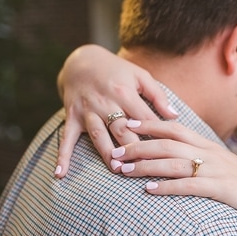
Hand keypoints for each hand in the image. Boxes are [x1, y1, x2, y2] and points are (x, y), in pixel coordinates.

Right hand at [56, 45, 178, 178]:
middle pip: (121, 128)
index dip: (155, 134)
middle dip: (132, 148)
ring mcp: (87, 111)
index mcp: (125, 92)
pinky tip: (61, 174)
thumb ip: (158, 95)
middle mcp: (105, 102)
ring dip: (107, 153)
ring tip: (117, 169)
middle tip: (144, 167)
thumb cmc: (117, 70)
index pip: (143, 117)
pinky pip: (66, 138)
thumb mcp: (140, 76)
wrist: (82, 61)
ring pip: (98, 135)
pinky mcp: (72, 116)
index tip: (166, 151)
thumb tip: (175, 116)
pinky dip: (63, 156)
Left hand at [111, 119, 236, 234]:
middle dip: (138, 145)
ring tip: (123, 170)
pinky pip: (190, 185)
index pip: (175, 128)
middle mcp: (211, 153)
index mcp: (209, 146)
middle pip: (168, 143)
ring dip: (146, 166)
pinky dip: (168, 187)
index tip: (127, 123)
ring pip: (174, 162)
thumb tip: (175, 159)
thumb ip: (200, 161)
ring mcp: (217, 170)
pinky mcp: (222, 189)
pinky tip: (150, 191)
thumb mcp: (221, 168)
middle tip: (114, 151)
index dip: (150, 123)